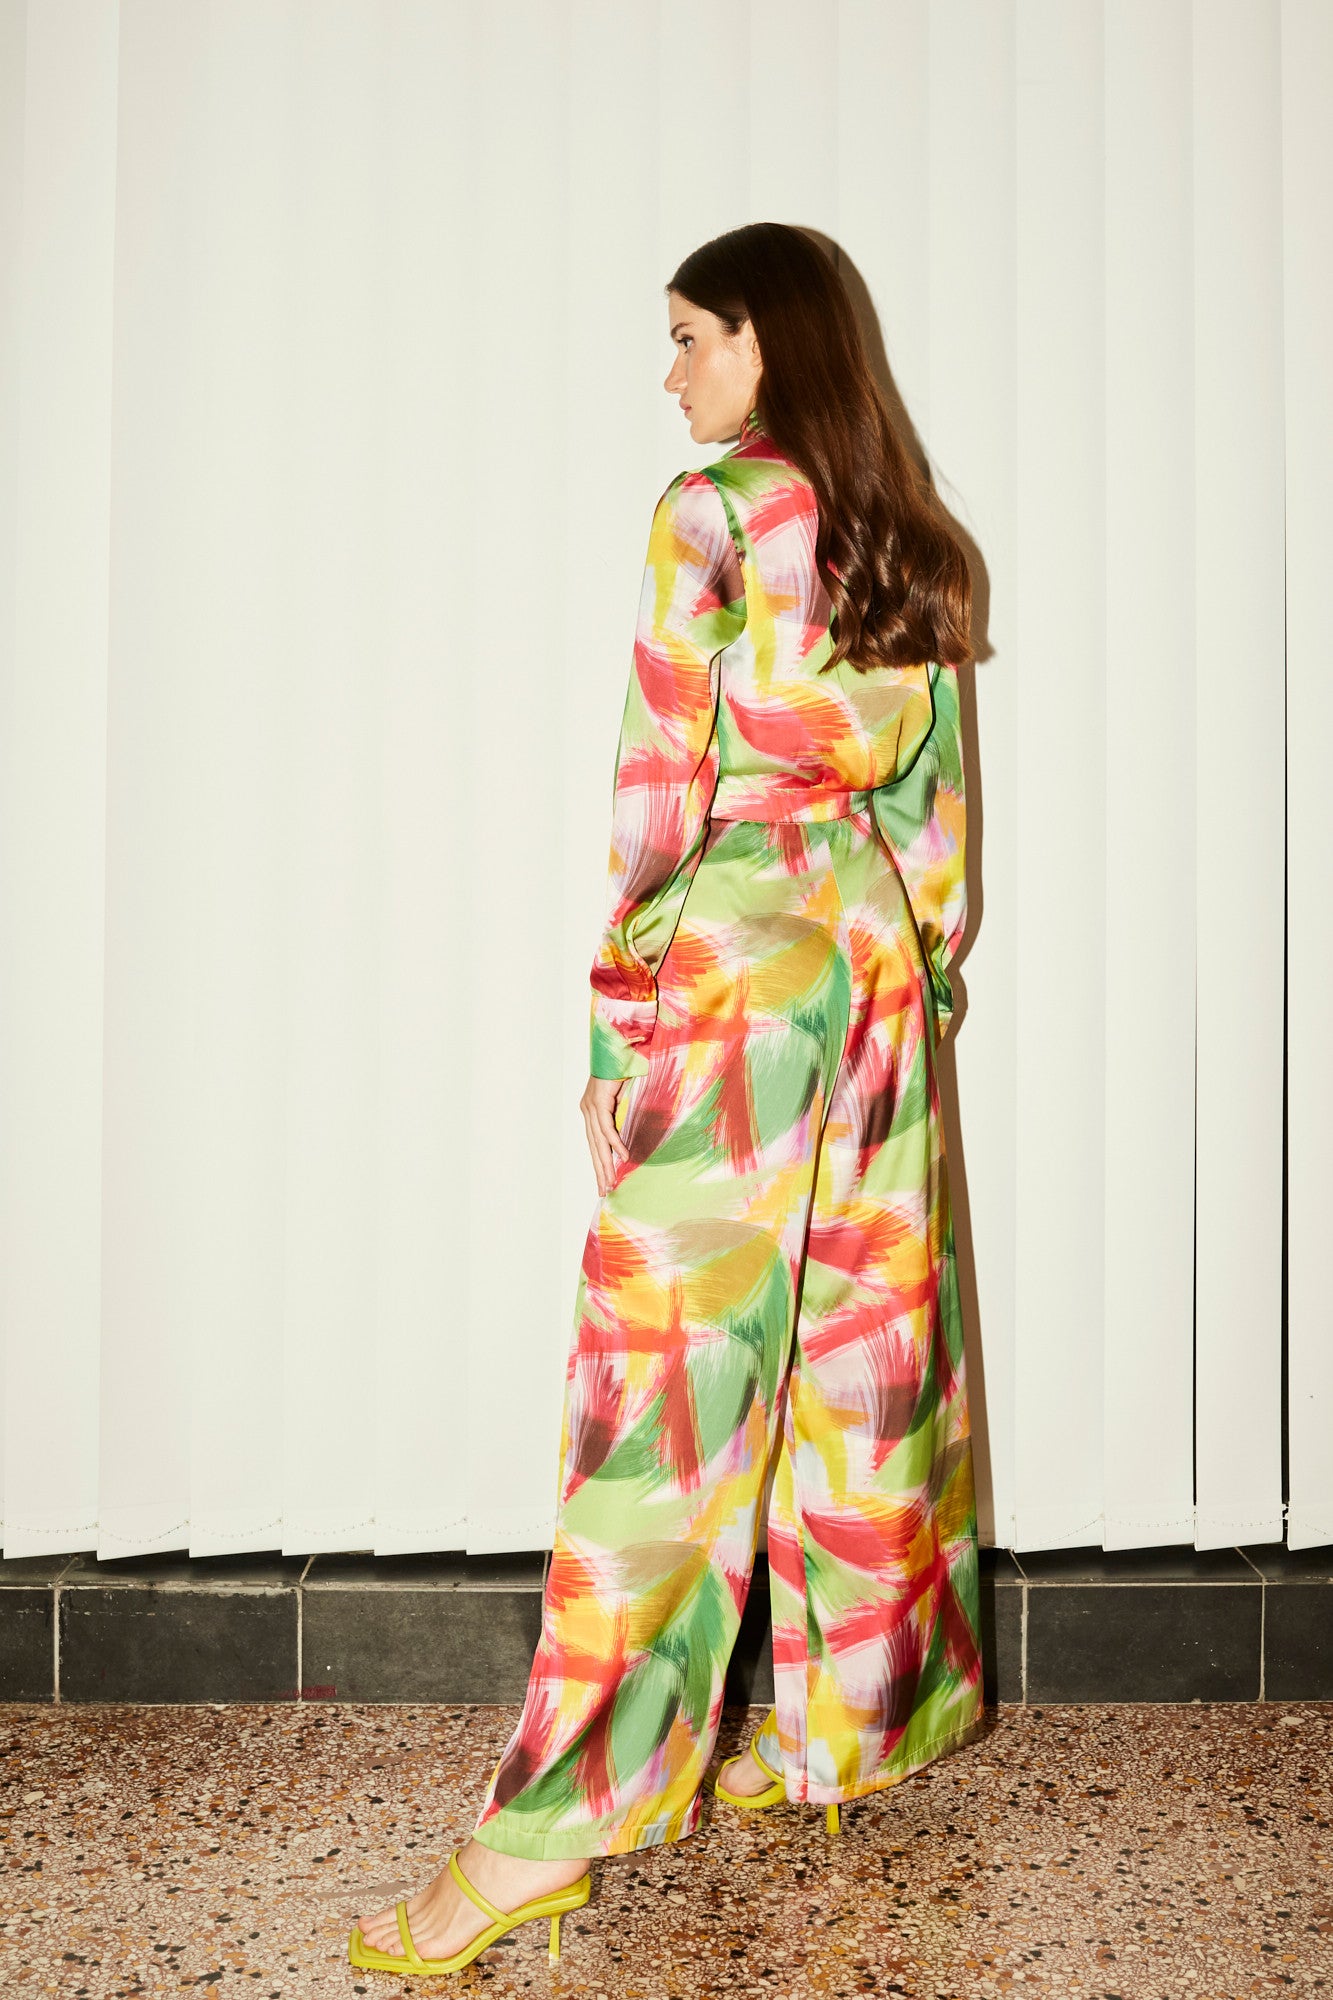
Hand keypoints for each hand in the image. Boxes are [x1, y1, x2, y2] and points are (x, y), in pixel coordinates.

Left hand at [580, 1076, 629, 1196]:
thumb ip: (622, 1114)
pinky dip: (615, 1142)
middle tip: (604, 1190)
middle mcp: (588, 1110)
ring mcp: (592, 1106)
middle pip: (594, 1147)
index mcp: (592, 1111)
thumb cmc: (622, 1069)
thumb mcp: (623, 1097)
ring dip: (606, 1163)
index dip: (599, 1163)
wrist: (618, 1047)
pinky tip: (623, 1157)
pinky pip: (607, 1126)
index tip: (605, 1182)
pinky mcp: (599, 1101)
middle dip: (600, 1170)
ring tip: (611, 1181)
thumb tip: (630, 1132)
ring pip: (598, 1141)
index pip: (594, 1143)